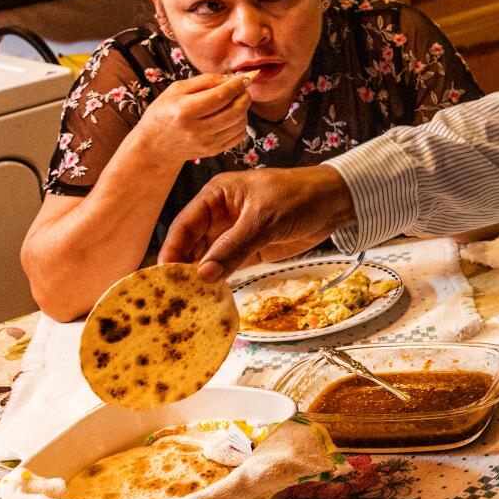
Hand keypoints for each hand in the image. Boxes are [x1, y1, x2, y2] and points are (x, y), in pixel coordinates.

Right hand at [135, 73, 253, 166]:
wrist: (155, 146)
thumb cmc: (164, 112)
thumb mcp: (177, 90)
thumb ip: (205, 80)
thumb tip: (231, 78)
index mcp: (184, 111)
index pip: (221, 96)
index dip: (237, 85)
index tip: (245, 78)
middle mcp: (196, 130)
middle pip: (235, 111)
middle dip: (244, 96)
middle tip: (242, 89)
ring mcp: (206, 143)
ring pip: (240, 123)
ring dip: (244, 109)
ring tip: (235, 102)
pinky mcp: (213, 151)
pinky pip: (238, 136)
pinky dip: (240, 123)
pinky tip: (231, 116)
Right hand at [159, 165, 355, 279]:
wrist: (336, 202)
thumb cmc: (299, 197)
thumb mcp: (264, 219)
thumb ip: (233, 247)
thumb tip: (203, 275)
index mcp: (216, 196)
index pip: (184, 225)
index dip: (172, 249)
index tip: (163, 275)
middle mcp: (219, 216)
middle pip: (191, 245)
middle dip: (182, 268)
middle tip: (172, 296)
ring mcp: (232, 234)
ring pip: (207, 259)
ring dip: (199, 278)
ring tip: (187, 302)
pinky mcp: (248, 251)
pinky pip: (226, 267)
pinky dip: (218, 281)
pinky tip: (209, 297)